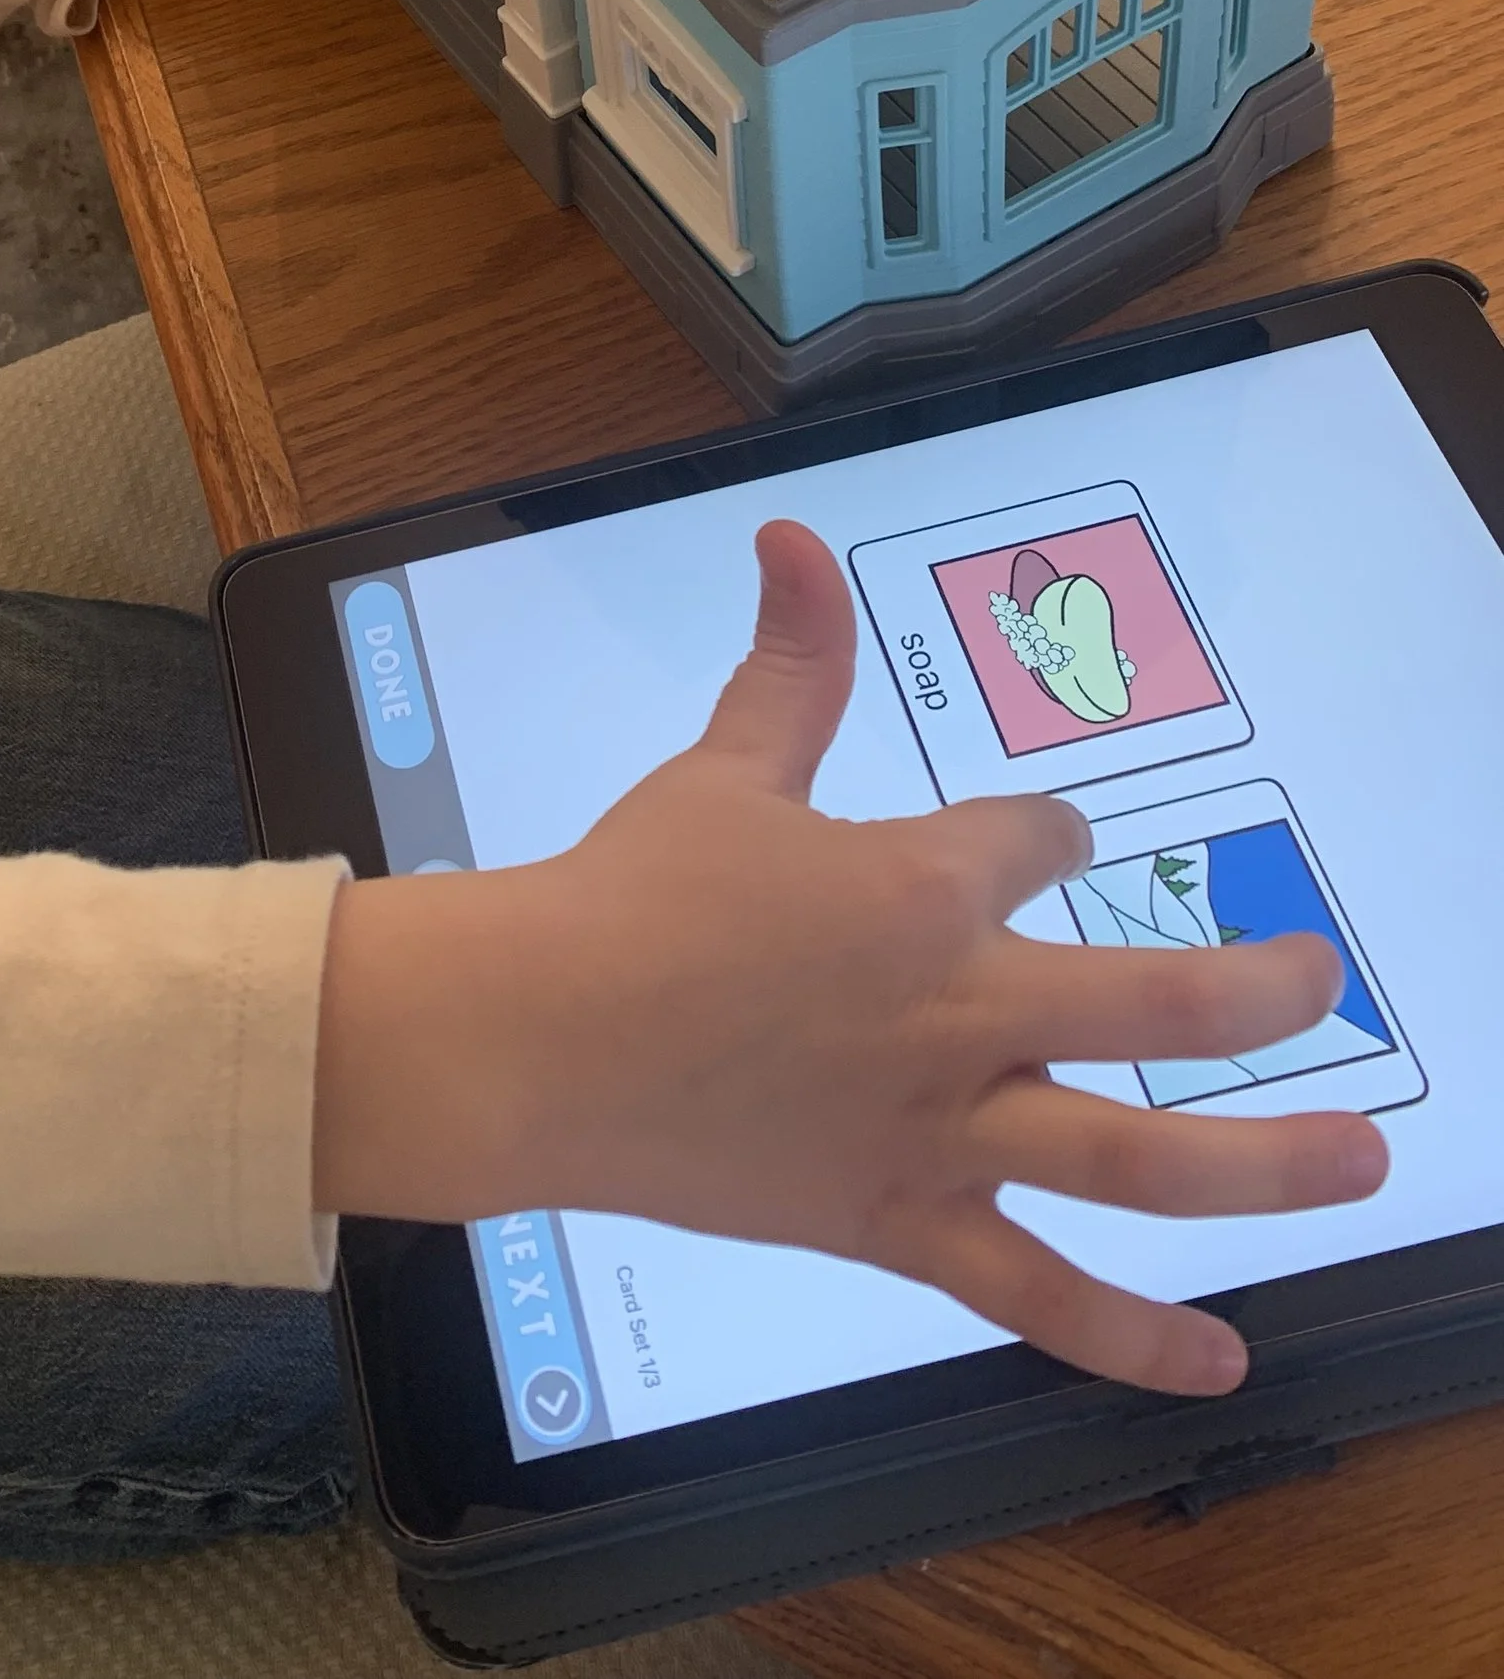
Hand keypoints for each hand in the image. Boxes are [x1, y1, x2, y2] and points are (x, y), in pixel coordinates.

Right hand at [312, 520, 1387, 1396]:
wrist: (540, 1040)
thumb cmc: (631, 895)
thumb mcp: (724, 768)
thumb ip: (788, 664)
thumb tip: (792, 538)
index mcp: (918, 886)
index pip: (1037, 845)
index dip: (1048, 838)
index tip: (1045, 844)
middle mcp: (957, 1011)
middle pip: (1152, 1002)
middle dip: (1255, 991)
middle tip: (1327, 979)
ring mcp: (939, 1132)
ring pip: (1133, 1160)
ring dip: (1262, 1163)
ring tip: (1364, 1159)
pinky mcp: (901, 1225)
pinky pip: (1034, 1298)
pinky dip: (1130, 1342)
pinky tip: (1222, 1367)